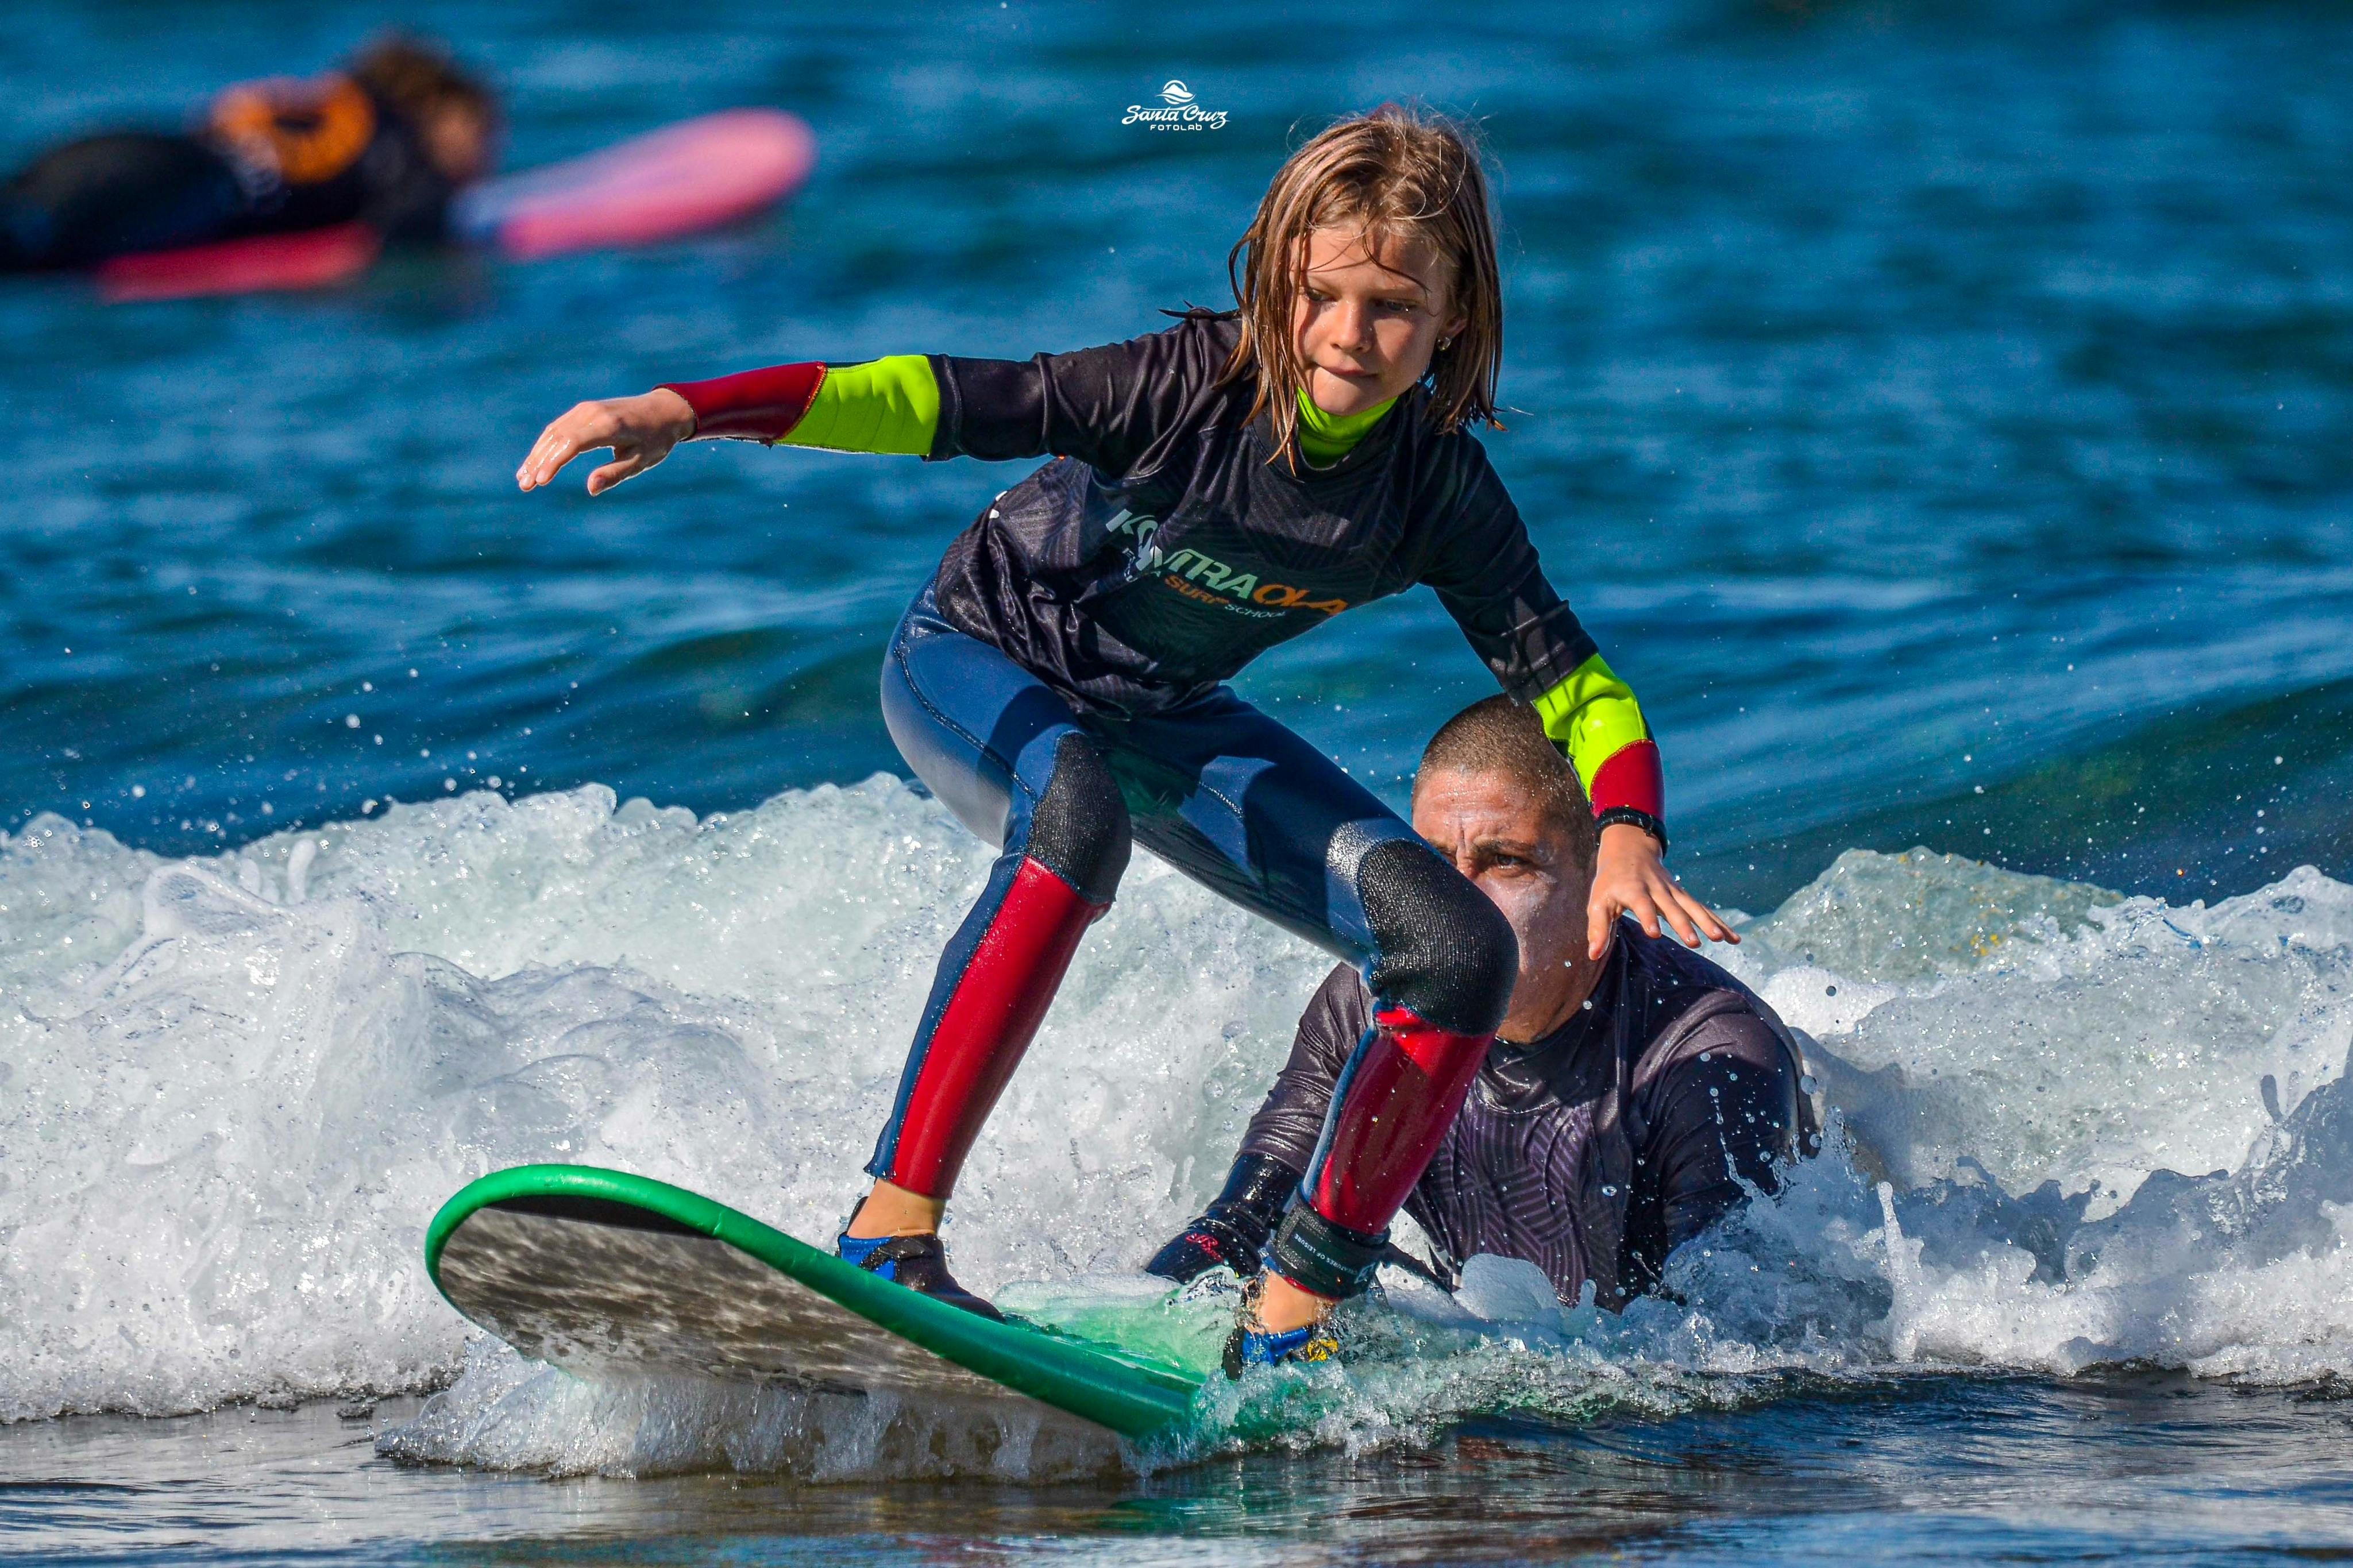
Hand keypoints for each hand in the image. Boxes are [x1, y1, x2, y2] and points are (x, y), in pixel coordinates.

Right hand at [516, 388, 696, 495]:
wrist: (664, 410)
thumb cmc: (655, 440)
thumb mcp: (641, 461)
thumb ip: (615, 474)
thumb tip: (591, 488)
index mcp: (608, 426)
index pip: (572, 443)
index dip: (554, 462)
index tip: (541, 481)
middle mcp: (592, 413)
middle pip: (557, 438)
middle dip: (538, 462)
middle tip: (524, 486)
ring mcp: (586, 409)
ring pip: (553, 432)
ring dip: (537, 454)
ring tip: (523, 478)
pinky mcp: (584, 410)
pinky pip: (559, 427)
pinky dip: (545, 444)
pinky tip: (536, 460)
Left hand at [1587, 822, 1736, 958]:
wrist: (1630, 850)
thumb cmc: (1610, 881)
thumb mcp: (1597, 902)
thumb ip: (1598, 928)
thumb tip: (1593, 956)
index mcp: (1633, 888)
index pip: (1641, 904)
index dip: (1647, 917)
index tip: (1655, 933)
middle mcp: (1656, 889)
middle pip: (1671, 907)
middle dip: (1683, 924)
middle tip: (1694, 942)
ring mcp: (1673, 891)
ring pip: (1692, 906)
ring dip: (1707, 922)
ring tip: (1721, 939)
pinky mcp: (1682, 895)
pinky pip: (1702, 909)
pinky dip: (1718, 922)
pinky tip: (1734, 938)